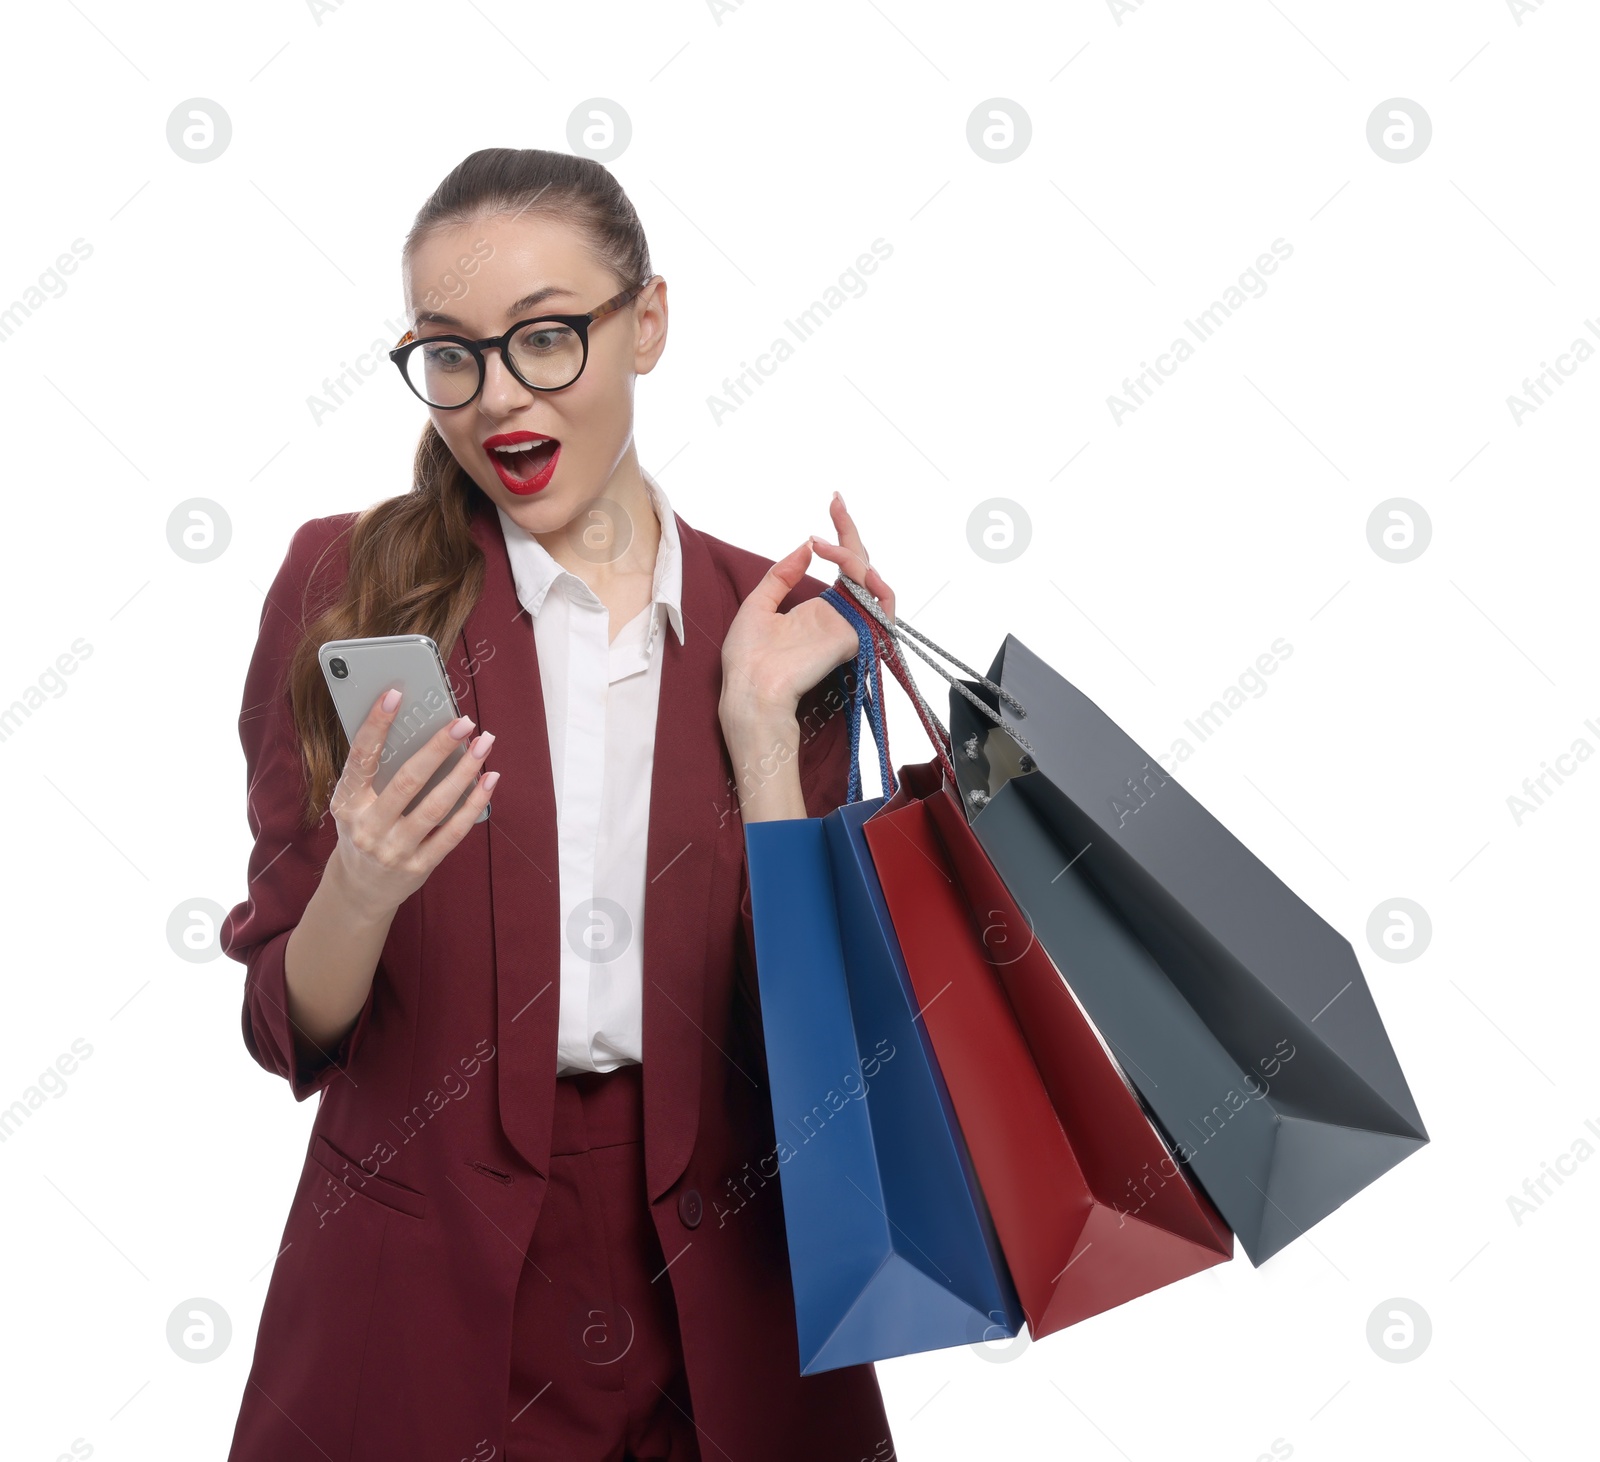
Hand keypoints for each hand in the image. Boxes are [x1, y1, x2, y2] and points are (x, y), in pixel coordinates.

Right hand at [327, 690, 497, 918]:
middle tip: (463, 722)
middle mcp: (368, 828)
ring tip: (483, 744)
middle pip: (407, 781)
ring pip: (436, 806)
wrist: (362, 889)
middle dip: (438, 747)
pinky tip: (489, 779)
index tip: (396, 694)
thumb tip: (417, 728)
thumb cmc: (364, 830)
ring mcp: (394, 850)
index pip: (360, 758)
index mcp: (346, 803)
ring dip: (464, 772)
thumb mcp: (356, 803)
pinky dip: (474, 803)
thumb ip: (377, 773)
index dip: (376, 725)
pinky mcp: (420, 866)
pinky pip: (453, 831)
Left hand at [719, 491, 895, 732]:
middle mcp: (839, 615)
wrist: (750, 688)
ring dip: (854, 554)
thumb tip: (805, 546)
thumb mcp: (759, 602)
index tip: (834, 502)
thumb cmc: (748, 657)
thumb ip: (783, 574)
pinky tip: (851, 565)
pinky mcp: (857, 635)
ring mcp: (850, 624)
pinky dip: (873, 579)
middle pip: (859, 566)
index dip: (840, 534)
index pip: (839, 567)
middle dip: (849, 531)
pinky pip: (881, 602)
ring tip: (828, 547)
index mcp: (817, 609)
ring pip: (871, 578)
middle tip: (836, 503)